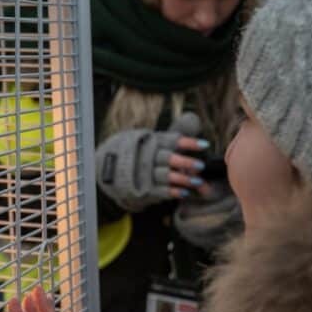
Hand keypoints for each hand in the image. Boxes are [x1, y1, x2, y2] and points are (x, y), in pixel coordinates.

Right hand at [95, 112, 212, 209]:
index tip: (204, 145)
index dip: (188, 143)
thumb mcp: (149, 137)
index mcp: (150, 141)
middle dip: (184, 162)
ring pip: (165, 176)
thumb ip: (172, 132)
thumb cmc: (136, 151)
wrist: (106, 169)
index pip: (170, 141)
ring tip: (197, 182)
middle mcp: (146, 156)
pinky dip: (172, 192)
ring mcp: (143, 174)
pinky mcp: (142, 189)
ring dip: (182, 179)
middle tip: (201, 166)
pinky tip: (185, 192)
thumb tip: (194, 119)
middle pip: (167, 159)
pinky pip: (159, 191)